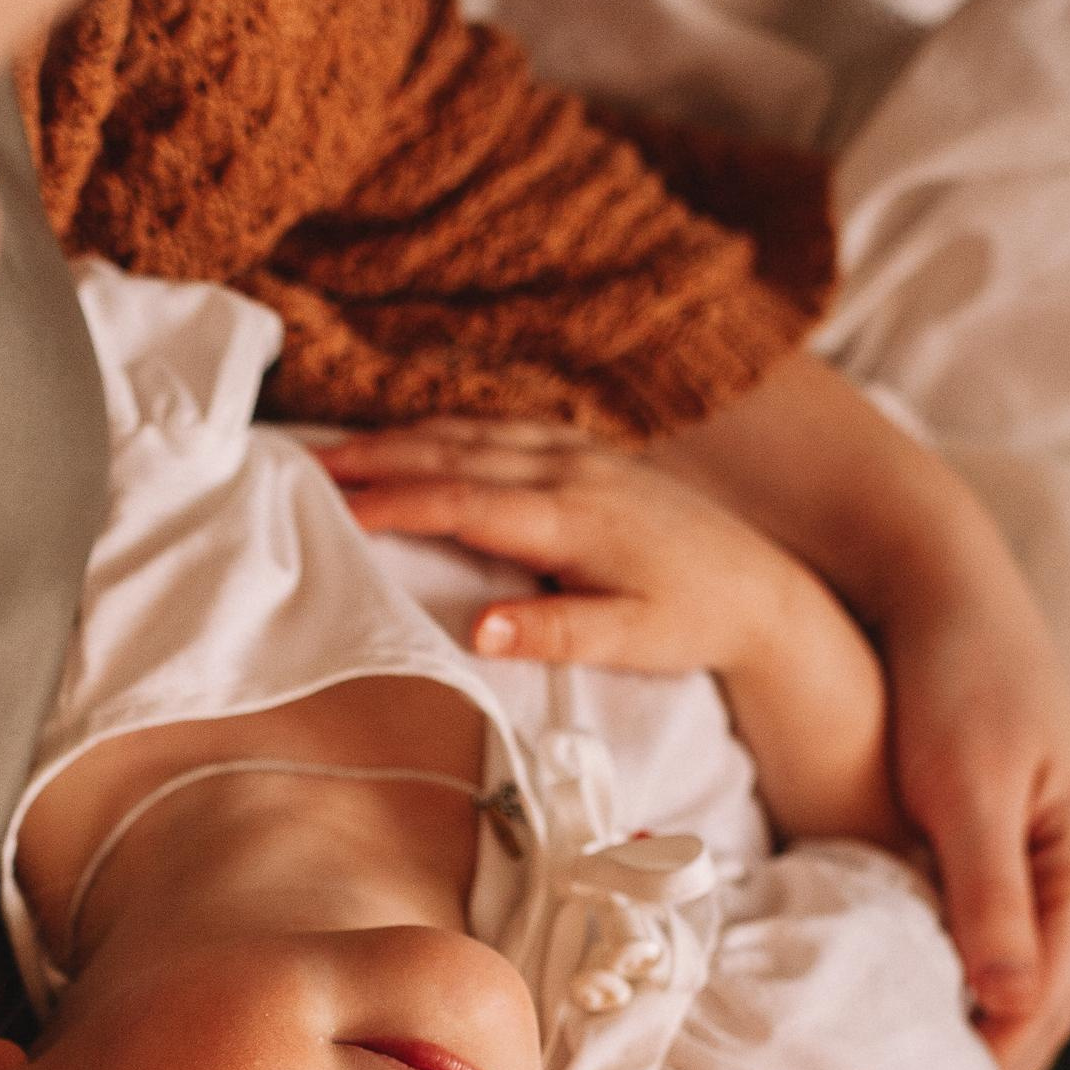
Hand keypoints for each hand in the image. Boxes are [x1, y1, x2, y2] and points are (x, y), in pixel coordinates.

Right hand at [320, 419, 902, 850]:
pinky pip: (503, 428)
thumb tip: (478, 630)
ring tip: (339, 446)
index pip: (463, 501)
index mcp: (573, 519)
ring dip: (404, 435)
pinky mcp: (592, 453)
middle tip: (304, 461)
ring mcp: (582, 453)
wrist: (764, 589)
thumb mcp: (632, 641)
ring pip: (475, 431)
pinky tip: (418, 435)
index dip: (394, 501)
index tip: (334, 505)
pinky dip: (448, 428)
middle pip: (456, 452)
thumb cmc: (694, 622)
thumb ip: (556, 634)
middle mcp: (573, 471)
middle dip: (377, 455)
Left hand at [875, 570, 1069, 1069]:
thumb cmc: (955, 680)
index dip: (991, 1065)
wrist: (940, 592)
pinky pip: (986, 935)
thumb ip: (986, 896)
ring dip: (971, 1028)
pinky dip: (953, 979)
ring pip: (1014, 973)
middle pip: (1039, 1001)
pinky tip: (900, 1003)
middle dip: (986, 1063)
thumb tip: (1008, 1005)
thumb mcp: (967, 790)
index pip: (1046, 1002)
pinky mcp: (997, 840)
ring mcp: (1041, 857)